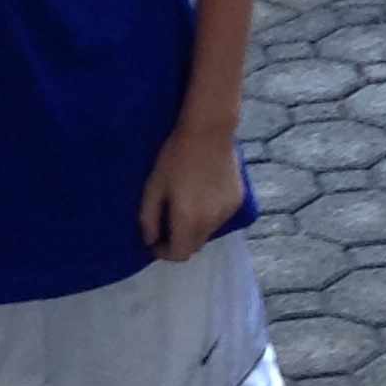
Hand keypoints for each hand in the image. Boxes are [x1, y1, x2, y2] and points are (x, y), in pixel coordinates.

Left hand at [139, 123, 243, 264]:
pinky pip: (219, 218)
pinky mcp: (237, 201)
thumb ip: (148, 219)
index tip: (154, 242)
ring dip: (194, 228)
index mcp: (188, 221)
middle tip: (166, 225)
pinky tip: (201, 195)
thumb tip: (150, 241)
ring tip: (184, 206)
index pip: (179, 254)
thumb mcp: (153, 187)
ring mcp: (227, 212)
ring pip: (208, 232)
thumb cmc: (175, 157)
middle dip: (179, 242)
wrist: (209, 132)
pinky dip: (208, 215)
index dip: (164, 252)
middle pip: (194, 246)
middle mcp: (211, 223)